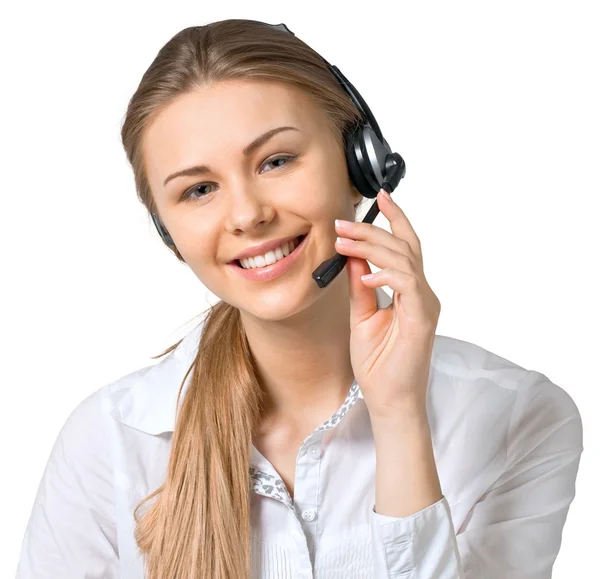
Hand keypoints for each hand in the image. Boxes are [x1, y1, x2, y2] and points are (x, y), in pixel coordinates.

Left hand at [334, 189, 440, 418]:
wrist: (388, 399)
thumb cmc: (378, 362)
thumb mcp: (362, 315)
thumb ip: (360, 284)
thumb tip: (352, 256)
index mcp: (409, 291)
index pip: (404, 247)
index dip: (394, 219)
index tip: (377, 197)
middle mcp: (421, 293)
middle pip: (403, 246)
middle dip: (372, 229)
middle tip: (342, 222)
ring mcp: (425, 305)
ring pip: (404, 259)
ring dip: (373, 246)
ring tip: (344, 241)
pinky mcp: (422, 319)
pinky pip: (408, 285)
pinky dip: (387, 275)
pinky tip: (366, 277)